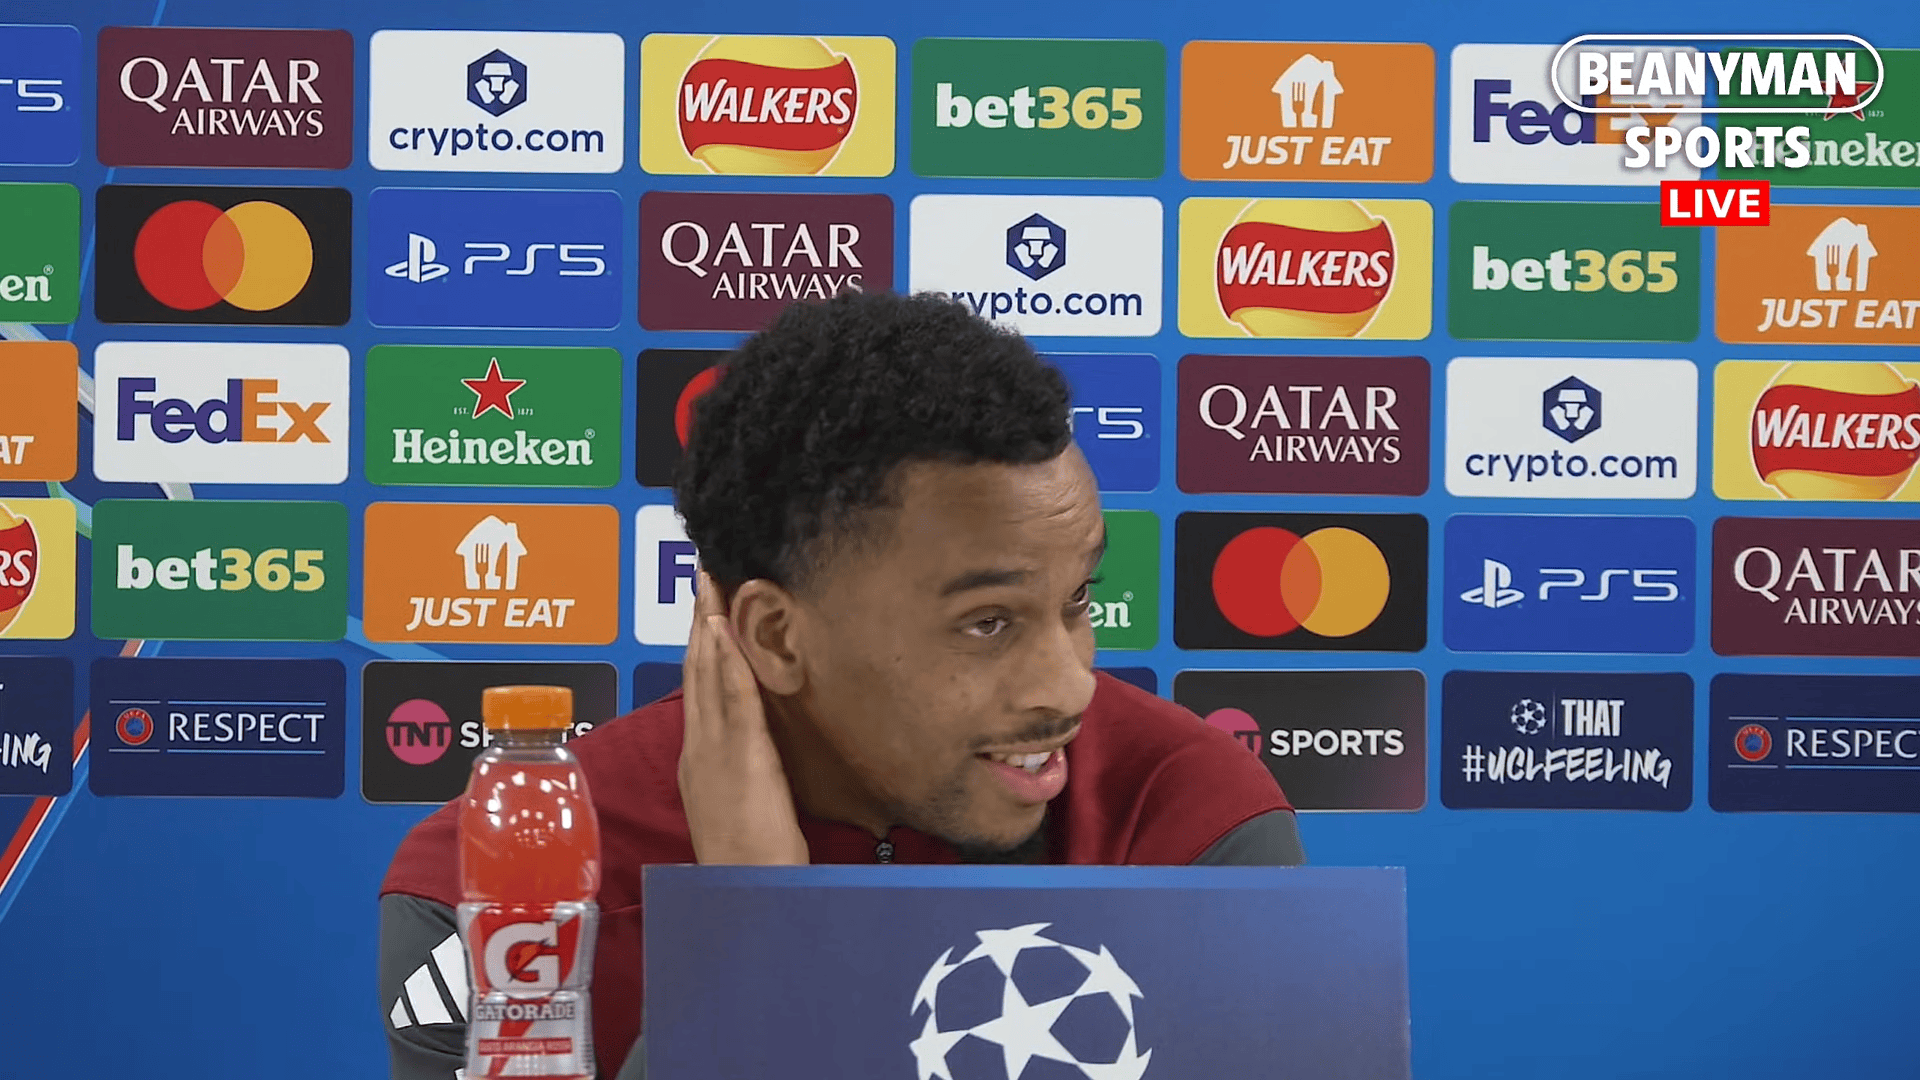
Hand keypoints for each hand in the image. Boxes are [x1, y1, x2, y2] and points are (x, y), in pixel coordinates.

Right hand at [678, 570, 809, 864]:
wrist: (744, 890)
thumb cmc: (748, 859)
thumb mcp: (735, 806)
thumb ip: (736, 773)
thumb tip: (749, 752)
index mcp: (698, 758)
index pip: (698, 688)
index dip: (698, 644)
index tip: (701, 606)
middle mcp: (700, 746)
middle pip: (697, 670)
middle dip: (698, 619)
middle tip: (702, 574)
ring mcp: (716, 748)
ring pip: (710, 674)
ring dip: (708, 624)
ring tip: (710, 583)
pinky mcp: (742, 755)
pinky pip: (734, 698)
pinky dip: (727, 660)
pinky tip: (723, 628)